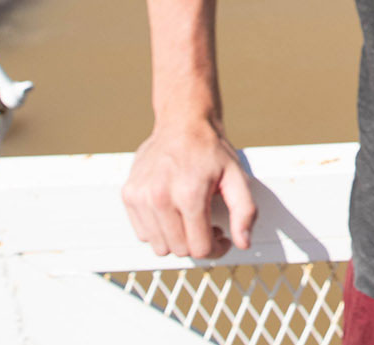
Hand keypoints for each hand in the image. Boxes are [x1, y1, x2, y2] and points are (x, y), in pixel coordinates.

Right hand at [122, 120, 258, 257]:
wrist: (182, 122)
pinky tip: (172, 213)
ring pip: (160, 246)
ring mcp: (141, 196)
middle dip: (198, 243)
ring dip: (177, 239)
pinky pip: (143, 233)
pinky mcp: (129, 194)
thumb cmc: (210, 150)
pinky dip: (158, 230)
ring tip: (190, 220)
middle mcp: (160, 197)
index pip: (200, 248)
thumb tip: (243, 243)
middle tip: (208, 225)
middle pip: (180, 250)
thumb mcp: (237, 176)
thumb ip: (245, 211)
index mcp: (189, 194)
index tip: (222, 236)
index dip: (216, 248)